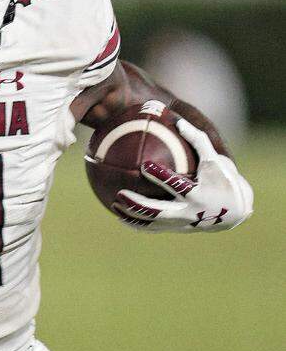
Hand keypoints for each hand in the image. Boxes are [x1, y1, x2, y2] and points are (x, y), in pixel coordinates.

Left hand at [113, 119, 252, 231]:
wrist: (236, 212)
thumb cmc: (225, 179)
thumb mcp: (216, 159)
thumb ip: (198, 141)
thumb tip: (178, 121)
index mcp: (198, 194)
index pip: (177, 185)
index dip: (162, 176)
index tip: (145, 166)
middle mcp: (189, 212)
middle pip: (159, 211)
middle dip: (138, 204)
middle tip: (120, 193)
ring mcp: (181, 224)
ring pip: (152, 223)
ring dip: (132, 216)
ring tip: (113, 205)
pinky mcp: (176, 229)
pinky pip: (152, 229)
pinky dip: (136, 223)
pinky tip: (119, 216)